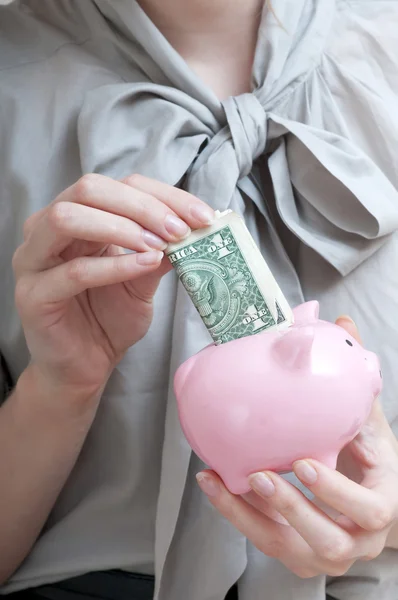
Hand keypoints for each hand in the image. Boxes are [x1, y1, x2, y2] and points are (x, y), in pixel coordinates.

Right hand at [13, 174, 213, 398]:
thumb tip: (191, 227)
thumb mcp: (143, 279)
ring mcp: (34, 260)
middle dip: (142, 206)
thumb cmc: (109, 319)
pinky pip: (74, 271)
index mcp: (77, 217)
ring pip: (69, 218)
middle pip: (89, 189)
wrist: (85, 367)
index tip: (201, 215)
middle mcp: (47, 229)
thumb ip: (158, 251)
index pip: (117, 185)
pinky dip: (114, 265)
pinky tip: (145, 265)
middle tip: (179, 229)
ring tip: (160, 245)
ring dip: (122, 227)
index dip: (162, 196)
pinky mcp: (33, 295)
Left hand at [196, 317, 397, 577]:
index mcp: (382, 503)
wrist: (369, 496)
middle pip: (328, 540)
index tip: (304, 463)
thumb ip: (355, 378)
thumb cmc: (368, 457)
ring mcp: (328, 554)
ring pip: (289, 548)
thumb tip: (342, 323)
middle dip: (291, 509)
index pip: (369, 507)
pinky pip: (264, 540)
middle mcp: (359, 538)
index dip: (336, 492)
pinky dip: (235, 514)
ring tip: (222, 481)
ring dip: (251, 516)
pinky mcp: (299, 555)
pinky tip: (212, 483)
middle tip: (261, 475)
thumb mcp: (368, 421)